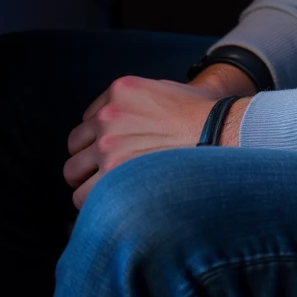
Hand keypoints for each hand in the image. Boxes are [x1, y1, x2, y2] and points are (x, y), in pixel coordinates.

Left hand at [64, 74, 253, 208]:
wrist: (223, 134)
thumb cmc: (202, 119)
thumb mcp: (166, 91)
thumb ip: (136, 104)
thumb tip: (123, 126)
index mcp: (120, 90)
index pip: (87, 122)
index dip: (99, 140)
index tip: (115, 153)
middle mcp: (108, 115)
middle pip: (74, 148)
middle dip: (89, 163)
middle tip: (109, 176)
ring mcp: (109, 144)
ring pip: (73, 174)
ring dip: (89, 185)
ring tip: (112, 193)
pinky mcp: (114, 173)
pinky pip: (84, 198)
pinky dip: (95, 205)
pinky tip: (115, 206)